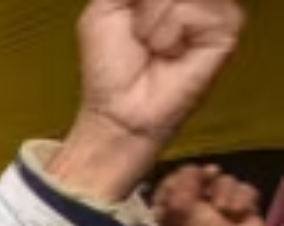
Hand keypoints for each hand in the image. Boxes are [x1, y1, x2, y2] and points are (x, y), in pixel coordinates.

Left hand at [57, 0, 244, 201]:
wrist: (121, 110)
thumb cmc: (111, 67)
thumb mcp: (104, 8)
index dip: (143, 1)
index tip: (131, 12)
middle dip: (144, 7)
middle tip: (139, 34)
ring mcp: (215, 10)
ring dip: (151, 22)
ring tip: (154, 45)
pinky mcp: (226, 29)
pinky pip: (189, 11)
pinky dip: (167, 35)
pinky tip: (170, 53)